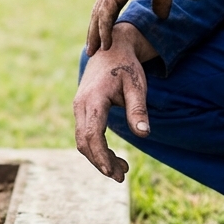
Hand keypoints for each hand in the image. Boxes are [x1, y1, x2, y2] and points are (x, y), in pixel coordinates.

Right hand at [73, 23, 154, 182]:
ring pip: (83, 140)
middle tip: (122, 176)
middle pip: (84, 142)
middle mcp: (81, 104)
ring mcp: (79, 107)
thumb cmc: (126, 65)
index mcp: (93, 99)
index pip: (92, 134)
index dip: (101, 156)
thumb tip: (144, 134)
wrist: (111, 47)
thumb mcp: (137, 85)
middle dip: (101, 162)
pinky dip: (96, 148)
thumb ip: (138, 109)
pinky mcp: (82, 110)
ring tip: (122, 169)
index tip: (113, 173)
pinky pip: (85, 134)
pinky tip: (112, 156)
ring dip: (99, 157)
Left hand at [87, 0, 175, 54]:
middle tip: (92, 50)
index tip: (103, 40)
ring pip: (99, 15)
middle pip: (99, 12)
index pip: (108, 6)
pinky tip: (105, 42)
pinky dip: (104, 29)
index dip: (104, 23)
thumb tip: (161, 17)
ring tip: (94, 51)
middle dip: (94, 32)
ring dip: (95, 34)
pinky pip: (106, 13)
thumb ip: (160, 2)